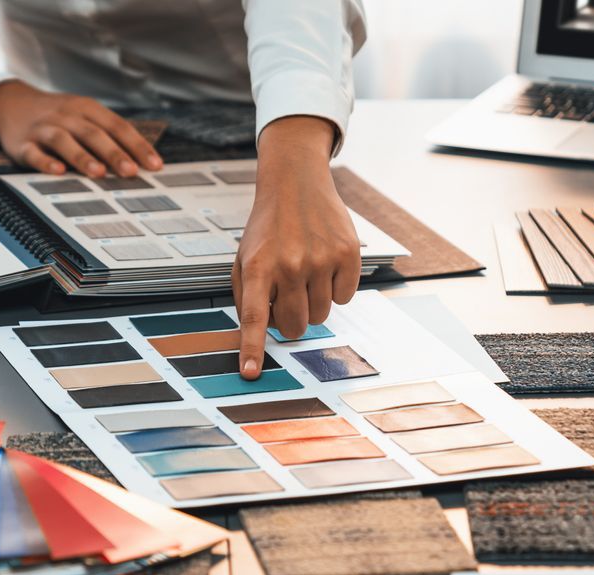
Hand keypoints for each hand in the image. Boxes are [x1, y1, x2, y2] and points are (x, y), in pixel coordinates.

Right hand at [0, 80, 161, 177]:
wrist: (10, 103)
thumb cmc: (57, 115)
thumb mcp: (84, 115)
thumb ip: (108, 135)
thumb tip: (140, 162)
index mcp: (86, 108)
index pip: (117, 126)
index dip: (137, 145)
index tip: (155, 165)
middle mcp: (66, 116)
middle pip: (93, 133)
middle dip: (114, 153)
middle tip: (131, 172)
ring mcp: (43, 129)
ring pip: (64, 140)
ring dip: (82, 156)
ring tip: (99, 173)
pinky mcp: (22, 143)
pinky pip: (34, 153)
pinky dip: (45, 162)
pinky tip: (58, 171)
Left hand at [233, 116, 359, 378]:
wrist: (296, 183)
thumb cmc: (268, 229)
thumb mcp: (245, 258)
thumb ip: (249, 297)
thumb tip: (264, 333)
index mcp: (257, 267)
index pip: (253, 317)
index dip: (252, 348)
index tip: (251, 373)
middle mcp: (289, 265)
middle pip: (295, 326)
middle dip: (292, 321)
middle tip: (289, 298)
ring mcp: (320, 259)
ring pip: (322, 315)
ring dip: (314, 303)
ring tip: (306, 273)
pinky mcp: (348, 253)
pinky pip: (345, 297)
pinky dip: (337, 288)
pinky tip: (326, 264)